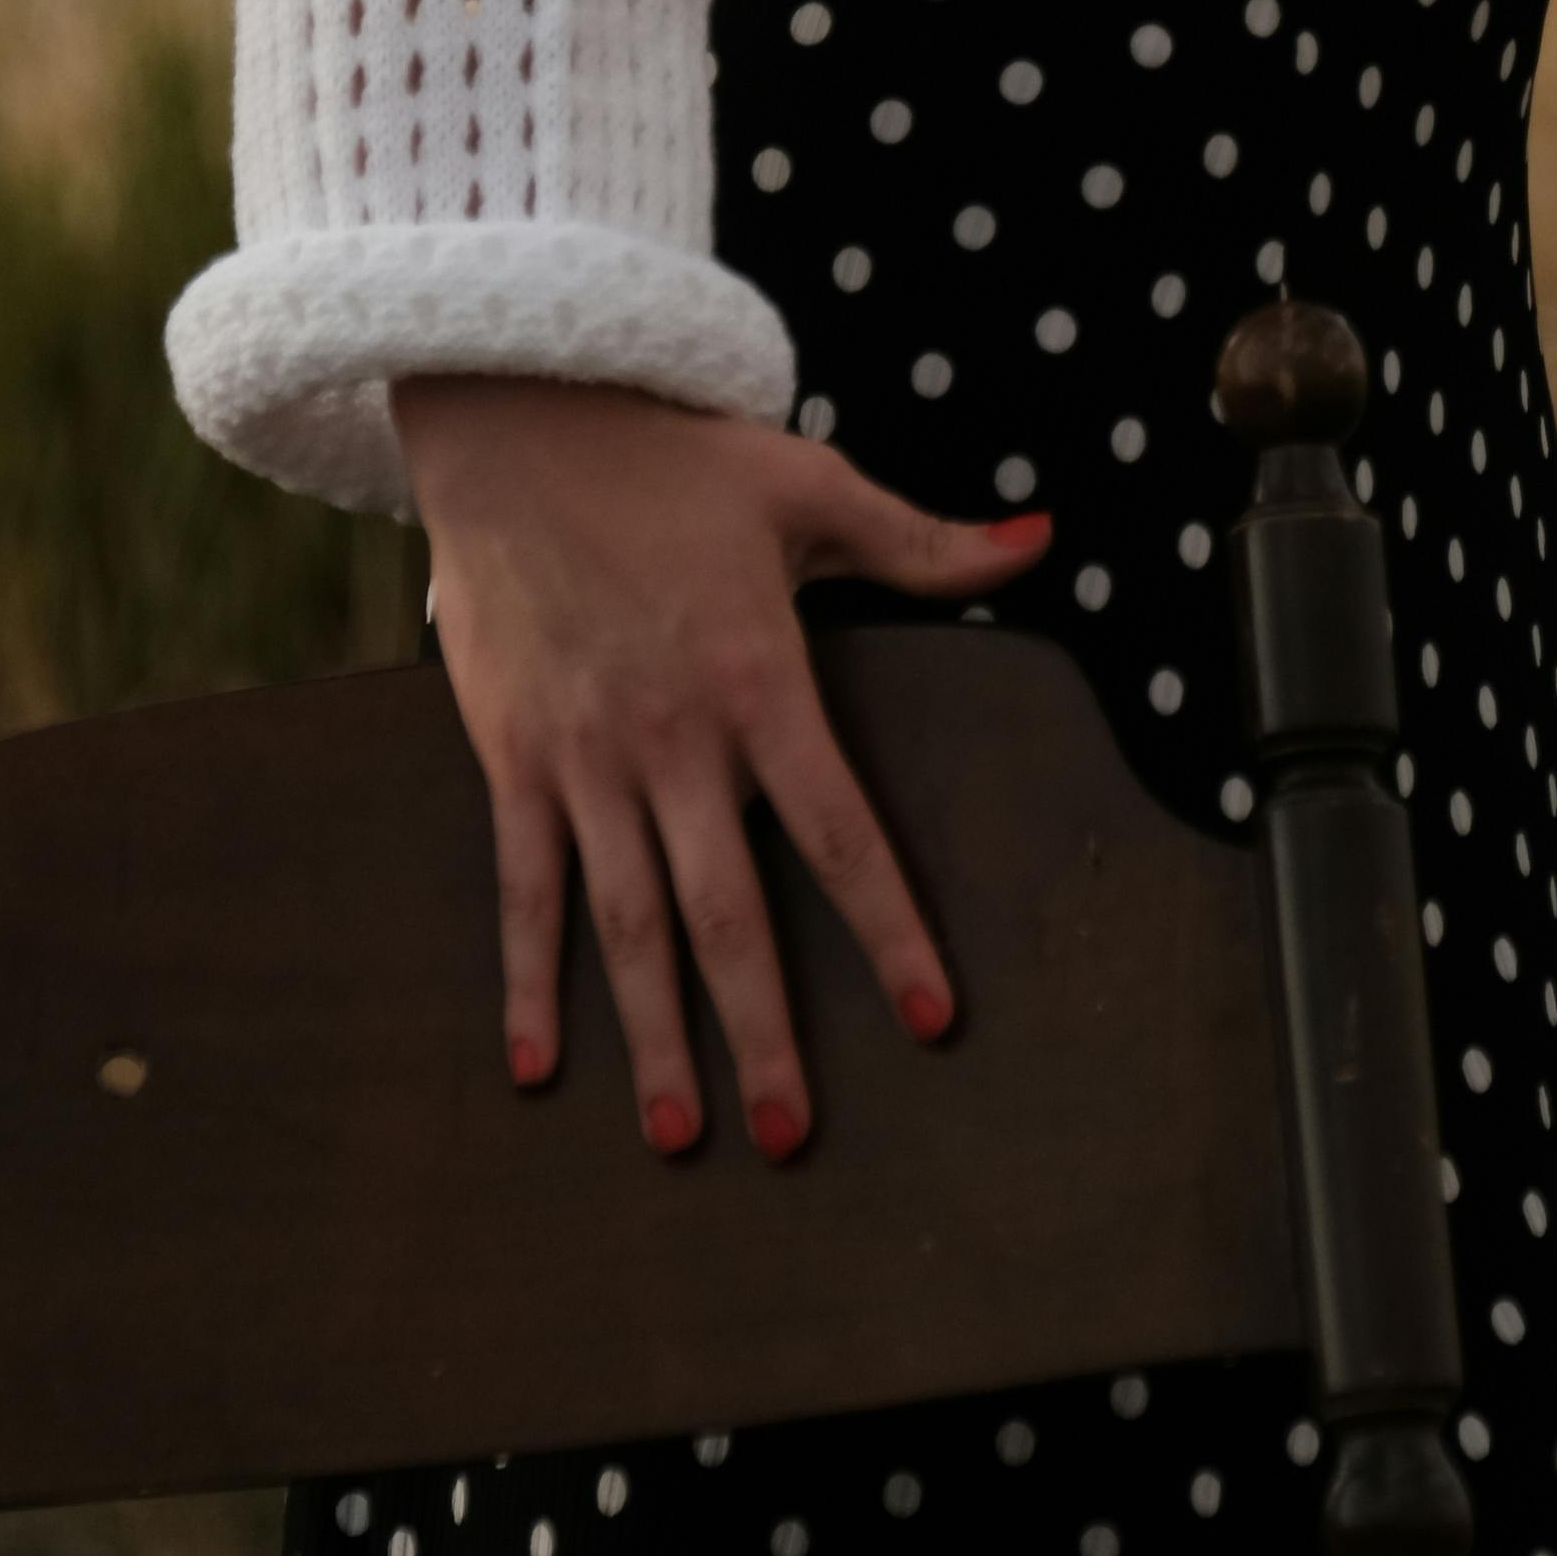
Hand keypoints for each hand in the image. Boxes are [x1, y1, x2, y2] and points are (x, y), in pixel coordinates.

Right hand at [395, 375, 1051, 1156]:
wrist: (516, 417)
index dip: (887, 931)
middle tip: (794, 1137)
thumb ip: (925, 542)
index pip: (840, 832)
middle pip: (727, 914)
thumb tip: (1042, 538)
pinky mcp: (514, 759)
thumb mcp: (810, 486)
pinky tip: (538, 1065)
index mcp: (760, 680)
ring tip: (679, 1138)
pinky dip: (527, 980)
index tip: (929, 1017)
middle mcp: (671, 739)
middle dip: (763, 1033)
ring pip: (626, 926)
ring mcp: (585, 758)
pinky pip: (524, 888)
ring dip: (654, 1037)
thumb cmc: (672, 455)